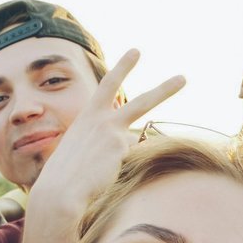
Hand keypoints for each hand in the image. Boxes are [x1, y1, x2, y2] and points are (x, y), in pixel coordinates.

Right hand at [31, 49, 186, 216]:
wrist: (59, 190)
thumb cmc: (64, 175)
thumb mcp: (79, 149)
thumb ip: (103, 139)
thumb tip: (132, 141)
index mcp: (87, 117)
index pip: (108, 85)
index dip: (123, 67)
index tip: (136, 52)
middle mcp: (102, 120)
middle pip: (141, 102)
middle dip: (164, 89)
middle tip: (183, 78)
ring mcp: (113, 133)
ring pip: (139, 133)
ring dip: (149, 116)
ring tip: (172, 91)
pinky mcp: (121, 149)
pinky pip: (129, 158)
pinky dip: (119, 166)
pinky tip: (104, 173)